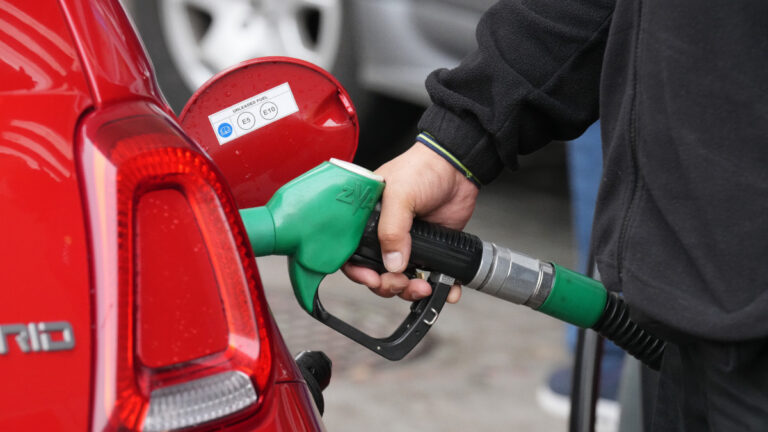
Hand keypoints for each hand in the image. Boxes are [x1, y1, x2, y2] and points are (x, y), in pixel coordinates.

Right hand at [343, 142, 478, 302]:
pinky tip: (445, 290)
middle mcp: (383, 234)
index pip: (351, 252)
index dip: (358, 271)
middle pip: (375, 272)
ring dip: (409, 290)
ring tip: (423, 287)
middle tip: (400, 282)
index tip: (371, 278)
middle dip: (387, 284)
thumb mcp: (400, 194)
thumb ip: (392, 230)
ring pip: (400, 279)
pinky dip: (438, 288)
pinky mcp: (430, 249)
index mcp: (366, 219)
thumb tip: (392, 263)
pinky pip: (429, 275)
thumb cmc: (422, 168)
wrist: (458, 167)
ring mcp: (407, 244)